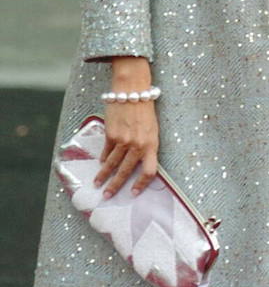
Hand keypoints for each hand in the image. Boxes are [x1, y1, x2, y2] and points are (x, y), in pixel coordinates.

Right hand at [94, 56, 158, 196]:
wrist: (133, 91)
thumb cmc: (146, 109)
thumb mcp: (153, 129)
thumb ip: (146, 146)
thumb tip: (139, 162)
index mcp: (152, 144)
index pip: (149, 170)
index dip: (142, 184)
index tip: (134, 193)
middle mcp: (138, 144)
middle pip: (126, 171)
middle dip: (115, 185)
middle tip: (107, 196)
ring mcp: (123, 140)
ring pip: (111, 164)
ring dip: (103, 175)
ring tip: (97, 184)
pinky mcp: (111, 134)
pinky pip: (106, 151)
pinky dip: (102, 158)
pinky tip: (100, 164)